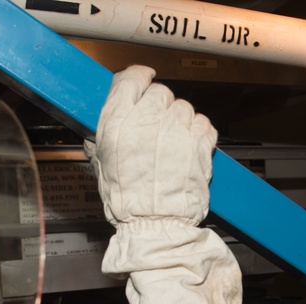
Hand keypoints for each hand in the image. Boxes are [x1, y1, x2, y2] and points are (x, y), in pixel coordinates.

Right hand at [85, 65, 216, 226]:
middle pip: (160, 92)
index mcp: (117, 123)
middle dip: (160, 107)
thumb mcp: (102, 165)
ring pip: (184, 107)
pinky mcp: (199, 141)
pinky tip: (189, 148)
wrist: (157, 224)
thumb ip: (103, 137)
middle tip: (157, 127)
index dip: (140, 77)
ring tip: (173, 144)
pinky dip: (199, 132)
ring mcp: (176, 129)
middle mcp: (146, 121)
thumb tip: (106, 122)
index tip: (145, 79)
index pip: (130, 80)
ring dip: (180, 121)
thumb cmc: (128, 202)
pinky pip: (203, 122)